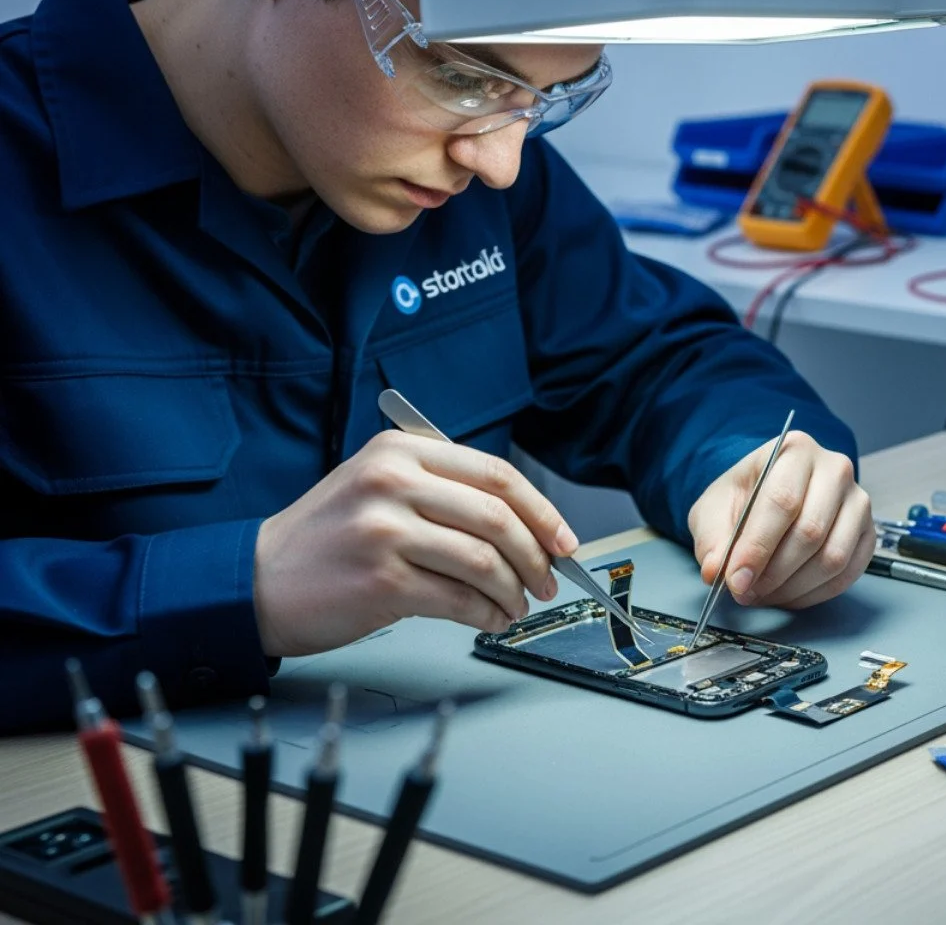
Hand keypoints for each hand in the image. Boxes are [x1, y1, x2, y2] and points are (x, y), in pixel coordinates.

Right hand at [252, 431, 578, 656]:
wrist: (257, 581)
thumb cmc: (326, 538)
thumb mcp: (377, 485)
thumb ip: (442, 489)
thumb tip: (523, 522)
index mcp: (400, 451)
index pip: (495, 474)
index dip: (541, 510)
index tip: (563, 539)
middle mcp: (393, 482)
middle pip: (497, 516)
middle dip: (535, 555)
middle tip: (547, 579)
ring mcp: (386, 531)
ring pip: (484, 560)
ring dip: (513, 590)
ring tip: (515, 605)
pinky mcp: (382, 580)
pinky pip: (459, 599)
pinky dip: (485, 614)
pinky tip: (488, 619)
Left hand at [687, 432, 873, 609]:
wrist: (768, 495)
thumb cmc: (745, 498)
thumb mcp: (713, 510)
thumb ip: (713, 539)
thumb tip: (716, 571)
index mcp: (795, 450)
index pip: (782, 500)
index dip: (757, 546)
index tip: (736, 579)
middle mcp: (835, 470)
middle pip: (810, 531)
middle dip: (773, 573)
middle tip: (745, 591)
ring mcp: (858, 502)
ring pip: (832, 557)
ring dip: (793, 587)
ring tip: (763, 594)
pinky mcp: (868, 533)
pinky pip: (847, 574)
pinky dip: (814, 594)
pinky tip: (787, 593)